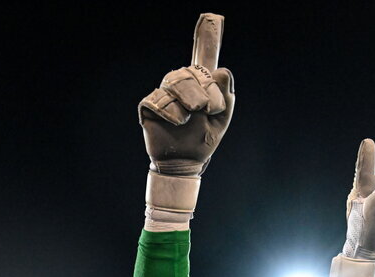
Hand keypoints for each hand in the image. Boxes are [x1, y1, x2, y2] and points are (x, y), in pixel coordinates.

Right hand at [139, 14, 234, 176]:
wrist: (185, 162)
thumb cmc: (203, 139)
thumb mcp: (221, 120)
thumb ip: (225, 96)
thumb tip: (222, 71)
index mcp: (202, 83)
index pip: (204, 54)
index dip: (207, 36)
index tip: (211, 16)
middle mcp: (182, 84)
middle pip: (190, 71)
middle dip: (201, 90)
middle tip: (205, 109)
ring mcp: (164, 94)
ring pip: (174, 82)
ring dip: (187, 99)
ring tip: (191, 116)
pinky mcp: (149, 107)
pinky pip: (157, 99)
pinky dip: (170, 110)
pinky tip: (177, 121)